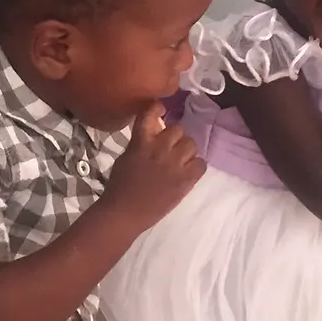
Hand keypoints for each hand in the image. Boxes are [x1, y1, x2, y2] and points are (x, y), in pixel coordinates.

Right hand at [102, 102, 205, 234]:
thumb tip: (155, 131)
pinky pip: (201, 164)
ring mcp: (175, 164)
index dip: (157, 108)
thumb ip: (140, 142)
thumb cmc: (120, 185)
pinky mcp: (186, 180)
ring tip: (180, 160)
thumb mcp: (126, 157)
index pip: (151, 114)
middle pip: (178, 129)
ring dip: (186, 150)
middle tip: (171, 148)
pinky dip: (196, 166)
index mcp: (141, 141)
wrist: (125, 212)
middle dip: (175, 137)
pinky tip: (188, 172)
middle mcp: (160, 148)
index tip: (160, 109)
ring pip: (192, 144)